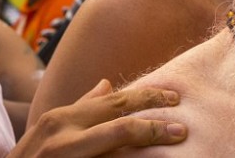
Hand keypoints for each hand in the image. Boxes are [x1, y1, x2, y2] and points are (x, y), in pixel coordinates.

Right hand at [12, 79, 185, 156]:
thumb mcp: (52, 129)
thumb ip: (82, 108)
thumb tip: (108, 84)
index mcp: (62, 117)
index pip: (115, 102)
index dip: (147, 99)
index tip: (173, 99)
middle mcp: (63, 134)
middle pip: (121, 121)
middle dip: (155, 123)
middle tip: (182, 127)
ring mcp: (65, 156)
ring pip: (118, 146)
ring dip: (149, 145)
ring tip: (176, 141)